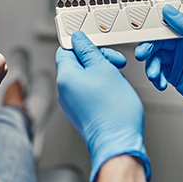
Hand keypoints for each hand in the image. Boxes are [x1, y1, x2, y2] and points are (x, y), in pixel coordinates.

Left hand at [56, 31, 150, 181]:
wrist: (118, 142)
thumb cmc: (113, 111)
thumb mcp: (104, 69)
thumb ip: (88, 51)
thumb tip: (78, 39)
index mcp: (65, 77)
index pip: (65, 50)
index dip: (81, 44)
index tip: (96, 44)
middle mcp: (64, 91)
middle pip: (77, 63)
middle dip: (97, 59)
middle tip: (115, 63)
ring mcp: (71, 103)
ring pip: (85, 77)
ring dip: (102, 73)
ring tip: (117, 80)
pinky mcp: (81, 112)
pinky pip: (88, 91)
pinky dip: (101, 87)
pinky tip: (115, 92)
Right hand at [135, 5, 182, 143]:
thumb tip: (171, 12)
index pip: (172, 21)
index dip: (155, 22)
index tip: (142, 26)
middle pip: (158, 40)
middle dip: (148, 47)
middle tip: (142, 55)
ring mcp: (178, 60)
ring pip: (155, 56)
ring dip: (152, 66)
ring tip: (155, 76)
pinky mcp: (173, 74)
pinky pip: (157, 71)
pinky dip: (155, 77)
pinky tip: (161, 84)